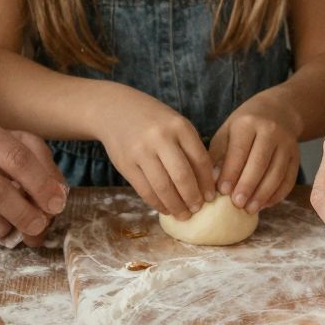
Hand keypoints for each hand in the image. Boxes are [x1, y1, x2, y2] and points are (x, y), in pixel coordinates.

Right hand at [101, 89, 215, 218]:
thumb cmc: (153, 121)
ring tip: (183, 215)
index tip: (210, 198)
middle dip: (192, 198)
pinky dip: (157, 203)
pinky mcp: (126, 164)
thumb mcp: (175, 125)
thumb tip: (205, 184)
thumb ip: (190, 148)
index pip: (200, 160)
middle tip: (197, 209)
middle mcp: (160, 138)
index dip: (207, 183)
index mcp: (179, 126)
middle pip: (182, 177)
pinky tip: (165, 208)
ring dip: (175, 205)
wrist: (114, 110)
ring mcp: (141, 151)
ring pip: (163, 187)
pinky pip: (145, 190)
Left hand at [210, 93, 299, 213]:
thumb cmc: (245, 125)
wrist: (278, 111)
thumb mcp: (228, 131)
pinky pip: (288, 178)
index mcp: (248, 123)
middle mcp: (270, 131)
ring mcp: (287, 144)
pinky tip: (265, 204)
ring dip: (263, 194)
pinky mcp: (297, 156)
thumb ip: (219, 154)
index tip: (222, 191)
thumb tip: (211, 181)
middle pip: (260, 163)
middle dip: (248, 186)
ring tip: (250, 209)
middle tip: (237, 204)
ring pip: (277, 172)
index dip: (231, 172)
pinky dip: (277, 194)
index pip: (239, 151)